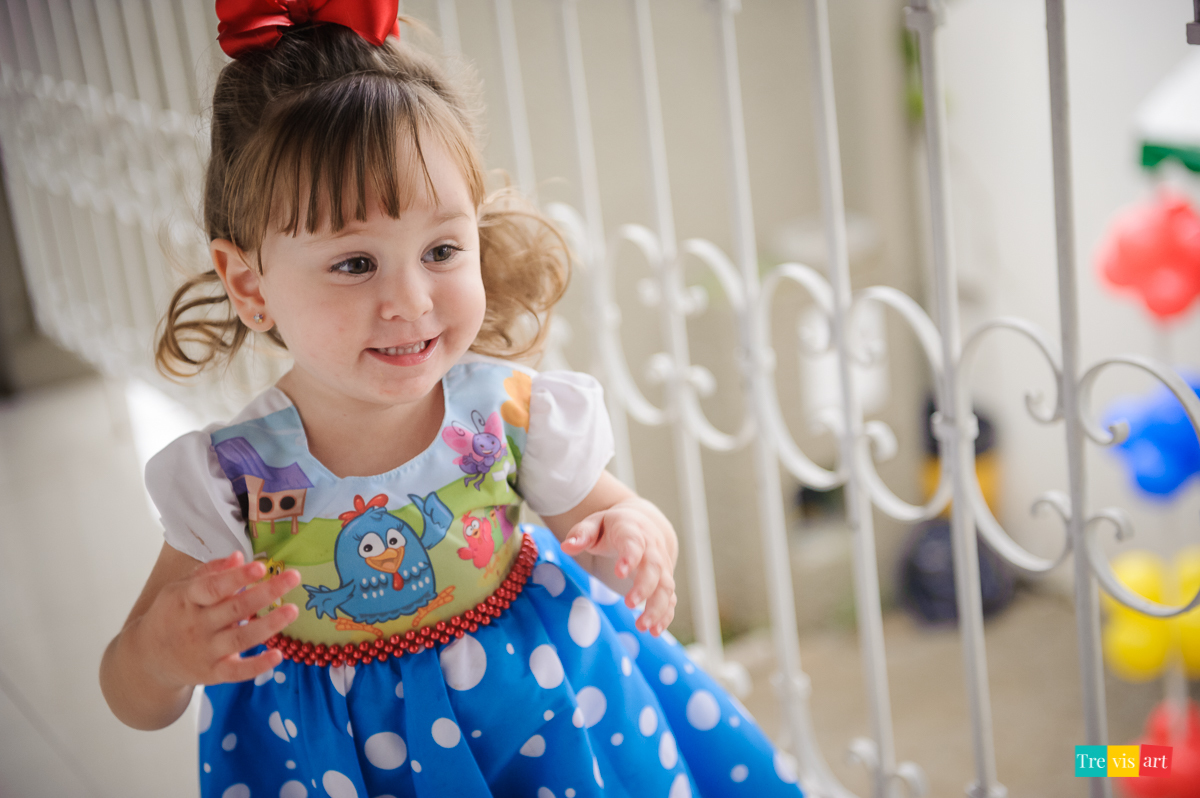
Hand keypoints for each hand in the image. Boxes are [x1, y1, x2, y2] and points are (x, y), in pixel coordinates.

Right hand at [131, 552, 300, 688]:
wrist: (146, 658)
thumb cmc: (173, 613)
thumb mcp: (181, 588)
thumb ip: (210, 572)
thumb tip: (239, 556)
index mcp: (187, 599)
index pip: (213, 587)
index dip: (236, 577)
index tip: (260, 567)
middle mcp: (196, 625)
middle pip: (234, 609)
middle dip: (266, 593)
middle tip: (293, 577)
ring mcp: (204, 651)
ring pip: (240, 639)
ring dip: (268, 625)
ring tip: (293, 610)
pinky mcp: (211, 674)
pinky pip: (236, 672)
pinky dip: (257, 666)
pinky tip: (278, 655)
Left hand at [560, 498, 677, 634]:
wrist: (640, 526)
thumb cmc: (610, 528)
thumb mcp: (593, 525)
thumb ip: (581, 534)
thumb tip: (566, 546)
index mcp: (632, 531)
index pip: (634, 542)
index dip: (629, 557)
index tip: (619, 572)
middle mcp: (652, 548)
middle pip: (654, 567)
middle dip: (645, 587)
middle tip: (629, 604)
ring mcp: (661, 565)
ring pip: (665, 585)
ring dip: (657, 607)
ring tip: (643, 627)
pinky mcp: (664, 580)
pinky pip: (669, 598)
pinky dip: (665, 614)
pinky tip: (655, 630)